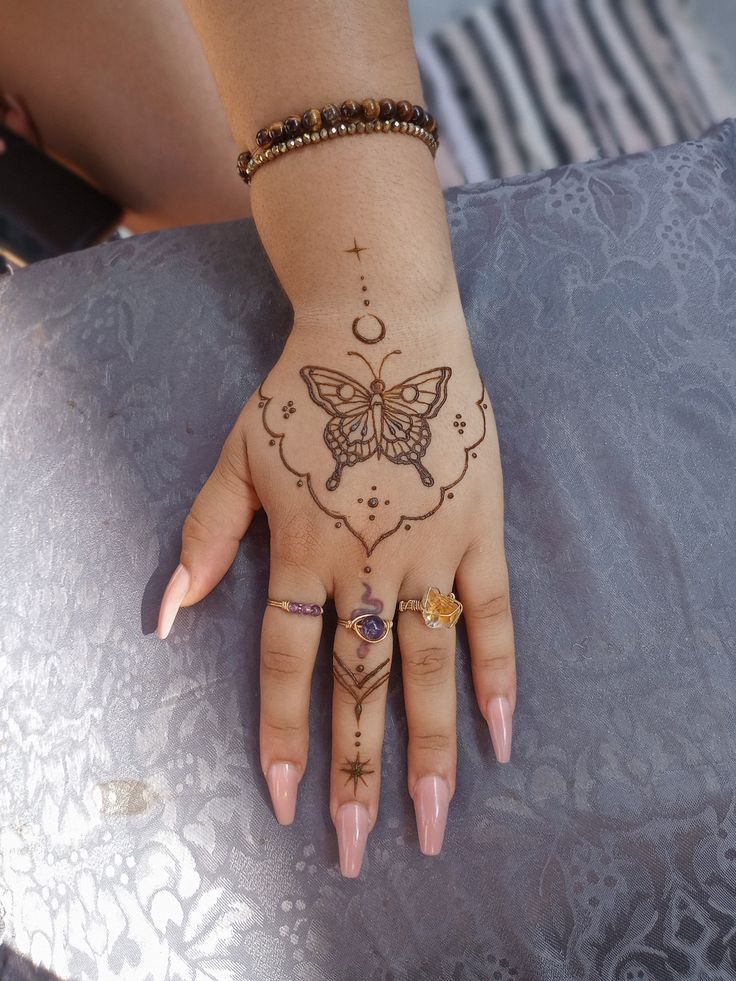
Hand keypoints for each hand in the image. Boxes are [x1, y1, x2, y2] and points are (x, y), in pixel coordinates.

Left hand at [157, 305, 516, 876]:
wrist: (384, 329)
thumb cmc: (304, 393)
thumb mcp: (237, 456)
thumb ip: (204, 534)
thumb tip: (165, 614)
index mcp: (304, 545)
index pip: (286, 659)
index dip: (282, 732)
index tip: (286, 802)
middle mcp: (367, 561)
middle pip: (359, 679)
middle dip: (357, 767)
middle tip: (360, 849)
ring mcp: (430, 549)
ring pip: (429, 662)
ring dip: (428, 744)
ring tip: (432, 819)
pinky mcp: (478, 531)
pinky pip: (493, 613)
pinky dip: (498, 672)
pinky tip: (501, 733)